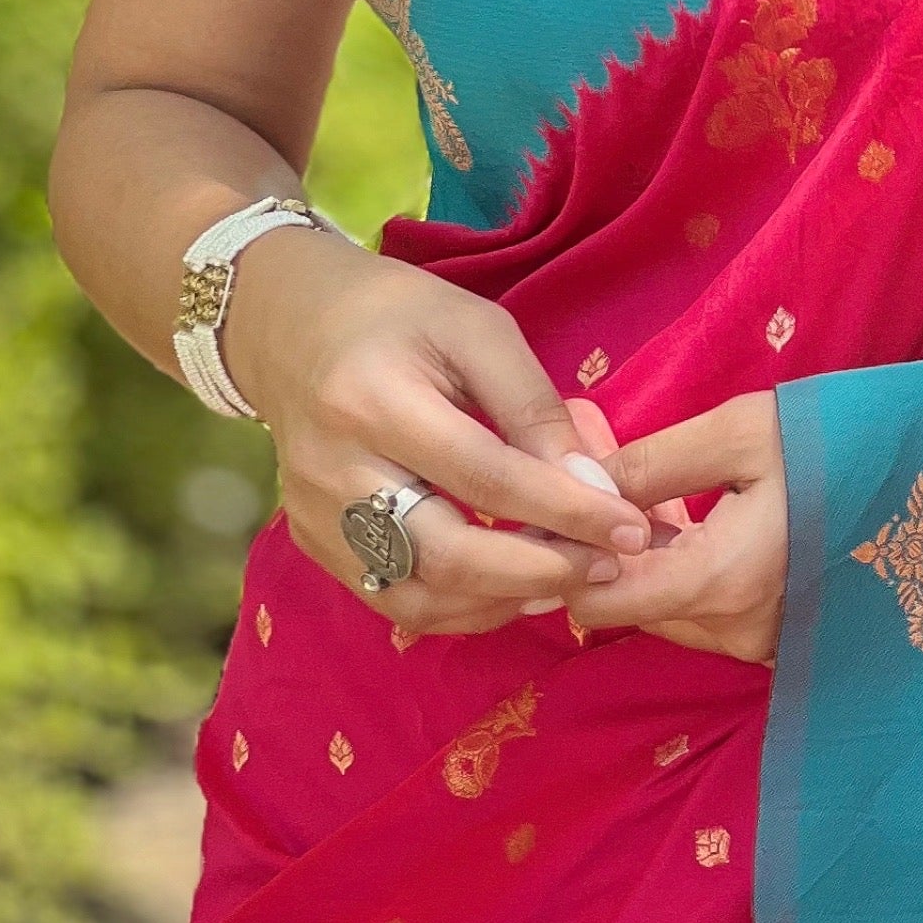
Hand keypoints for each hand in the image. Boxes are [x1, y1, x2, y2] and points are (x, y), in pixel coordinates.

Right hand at [223, 227, 650, 638]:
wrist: (291, 325)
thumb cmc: (398, 316)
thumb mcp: (477, 329)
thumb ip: (533, 407)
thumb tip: (593, 487)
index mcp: (372, 399)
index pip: (485, 478)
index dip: (566, 511)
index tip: (631, 526)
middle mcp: (333, 470)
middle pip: (445, 554)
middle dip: (540, 571)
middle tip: (608, 564)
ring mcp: (314, 516)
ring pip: (419, 595)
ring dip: (506, 600)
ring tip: (571, 577)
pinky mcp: (312, 543)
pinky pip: (394, 599)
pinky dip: (463, 606)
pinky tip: (514, 585)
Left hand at [572, 392, 787, 666]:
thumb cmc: (840, 439)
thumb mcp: (739, 433)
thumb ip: (650, 466)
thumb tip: (577, 490)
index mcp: (721, 581)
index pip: (600, 601)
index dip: (568, 558)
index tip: (560, 510)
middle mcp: (738, 631)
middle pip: (630, 609)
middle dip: (606, 558)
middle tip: (607, 491)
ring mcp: (765, 643)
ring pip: (669, 615)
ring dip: (647, 569)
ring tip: (656, 503)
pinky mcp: (783, 639)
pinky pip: (708, 617)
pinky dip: (685, 579)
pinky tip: (696, 528)